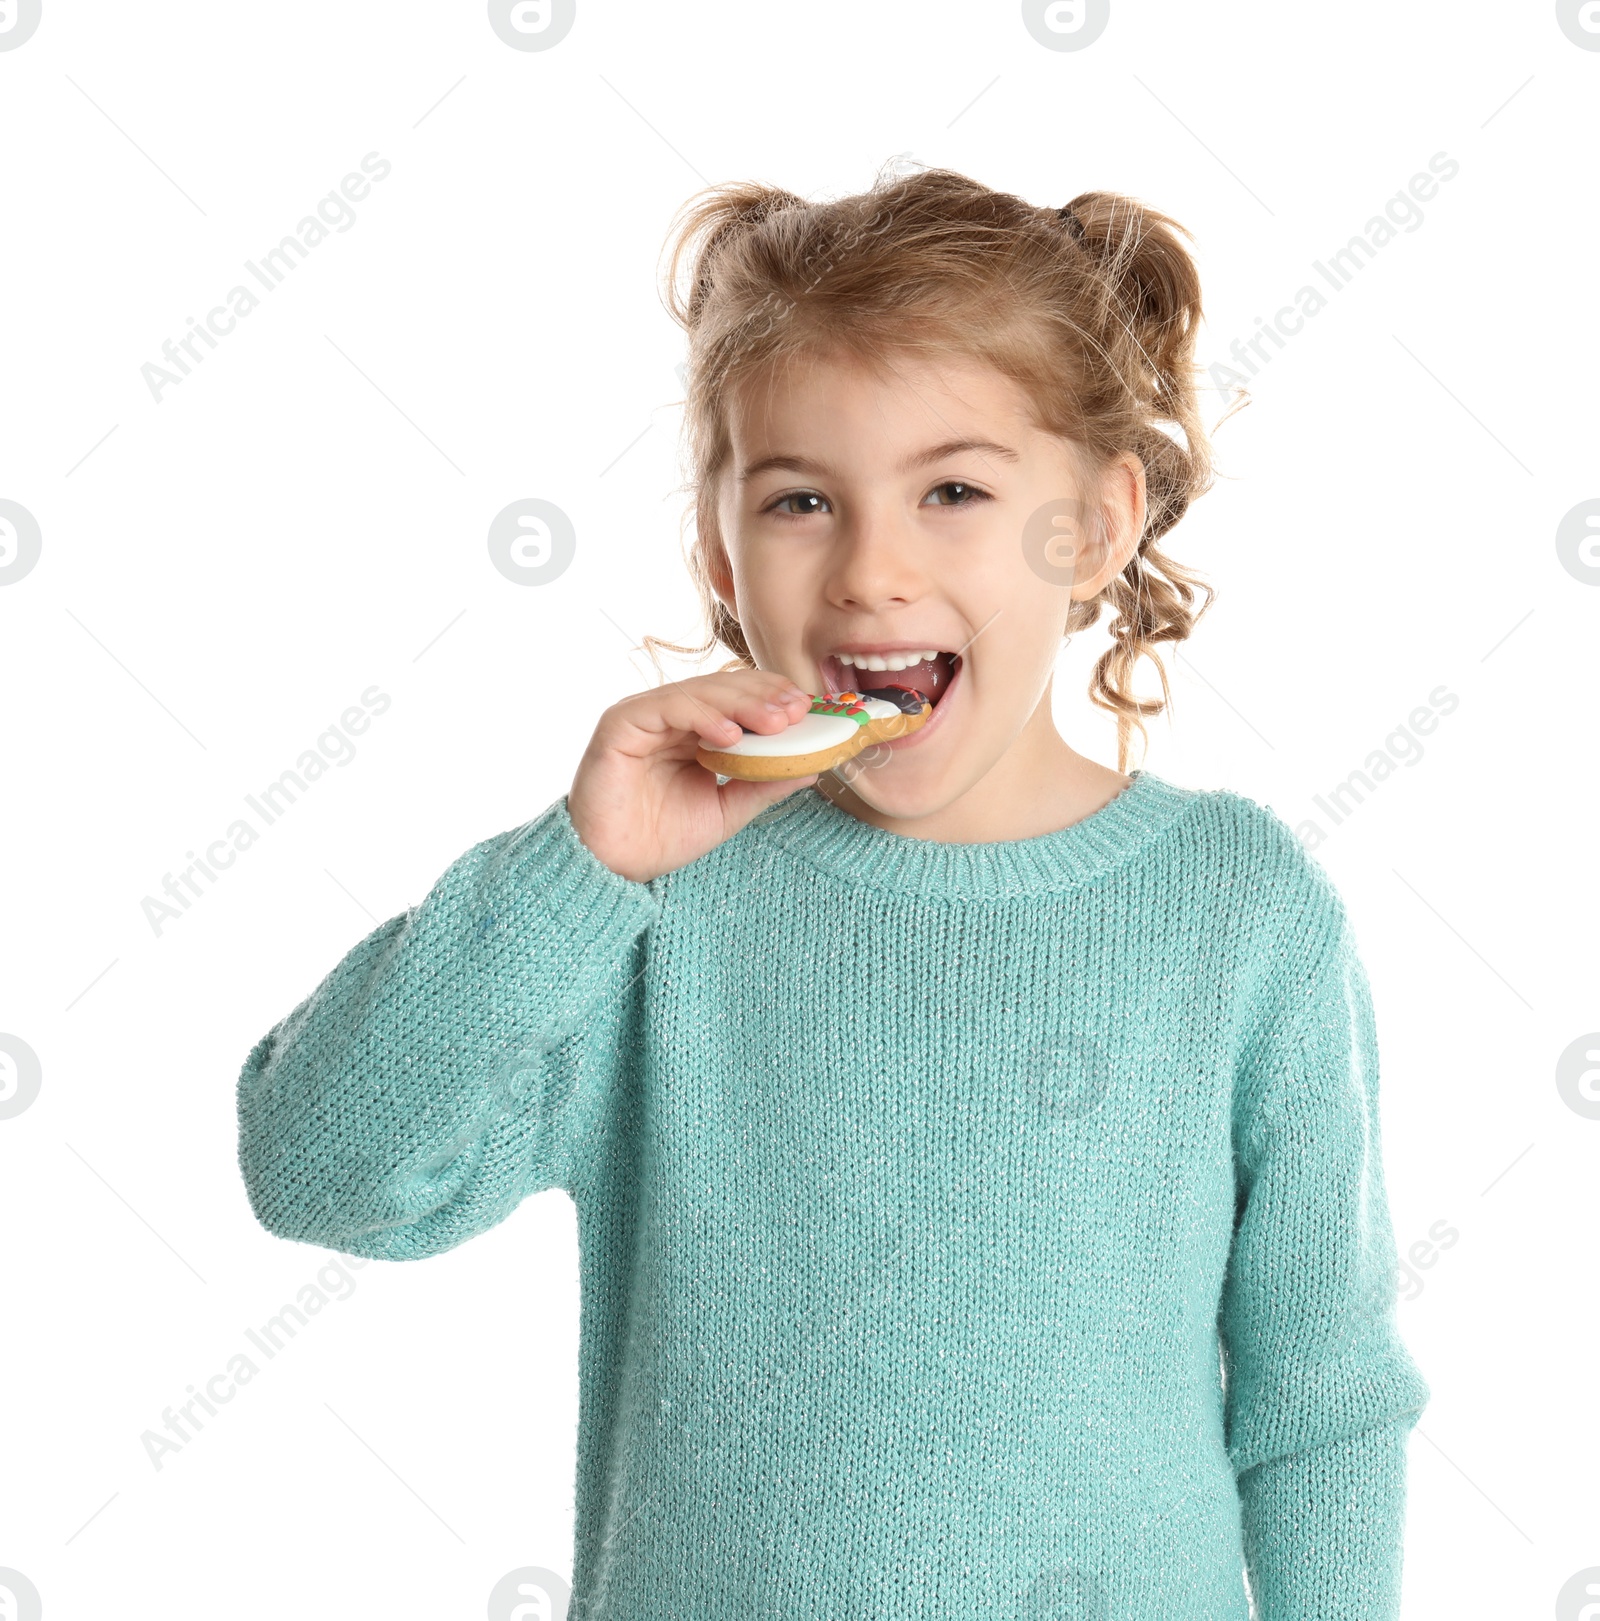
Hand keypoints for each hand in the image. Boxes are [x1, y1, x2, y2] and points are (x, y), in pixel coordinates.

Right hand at [568, 669, 817, 883]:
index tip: (806, 710)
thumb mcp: (726, 809)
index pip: (737, 699)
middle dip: (764, 696)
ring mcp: (644, 715)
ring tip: (775, 723)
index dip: (771, 698)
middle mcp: (669, 716)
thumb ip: (763, 784)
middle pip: (723, 688)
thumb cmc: (661, 837)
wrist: (613, 866)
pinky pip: (667, 707)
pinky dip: (702, 715)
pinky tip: (731, 735)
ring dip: (742, 704)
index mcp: (693, 730)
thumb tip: (811, 767)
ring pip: (699, 691)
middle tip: (797, 711)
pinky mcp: (621, 723)